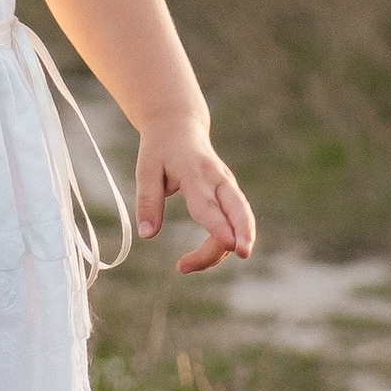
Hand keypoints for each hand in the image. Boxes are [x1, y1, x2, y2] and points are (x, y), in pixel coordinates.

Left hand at [133, 112, 255, 273]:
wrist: (178, 124)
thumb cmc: (160, 149)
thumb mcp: (146, 170)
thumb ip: (148, 202)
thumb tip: (147, 236)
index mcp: (195, 172)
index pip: (209, 204)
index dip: (219, 226)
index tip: (230, 244)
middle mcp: (217, 178)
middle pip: (238, 209)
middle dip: (244, 233)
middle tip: (243, 254)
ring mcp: (227, 184)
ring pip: (240, 217)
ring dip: (228, 244)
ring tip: (190, 265)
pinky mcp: (229, 192)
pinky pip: (236, 219)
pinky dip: (227, 240)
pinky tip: (208, 256)